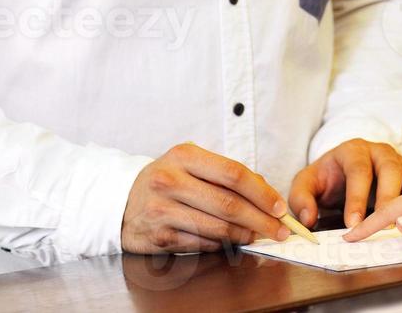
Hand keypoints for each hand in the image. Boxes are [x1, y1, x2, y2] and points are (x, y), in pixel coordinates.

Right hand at [121, 142, 291, 252]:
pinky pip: (201, 243)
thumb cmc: (167, 179)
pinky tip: (231, 241)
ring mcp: (163, 210)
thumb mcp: (190, 163)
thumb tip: (265, 192)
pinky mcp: (159, 236)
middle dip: (261, 219)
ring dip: (244, 234)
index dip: (262, 192)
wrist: (122, 201)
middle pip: (228, 204)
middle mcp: (171, 181)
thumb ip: (224, 173)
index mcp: (184, 156)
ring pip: (217, 227)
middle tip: (279, 230)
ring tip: (259, 235)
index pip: (233, 174)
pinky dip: (222, 244)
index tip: (280, 207)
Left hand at [287, 138, 401, 228]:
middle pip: (389, 170)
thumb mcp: (306, 184)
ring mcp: (399, 162)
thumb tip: (308, 219)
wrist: (343, 172)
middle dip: (387, 199)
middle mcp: (380, 152)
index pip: (358, 170)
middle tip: (383, 226)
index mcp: (353, 150)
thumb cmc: (327, 179)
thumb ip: (301, 199)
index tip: (352, 224)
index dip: (356, 197)